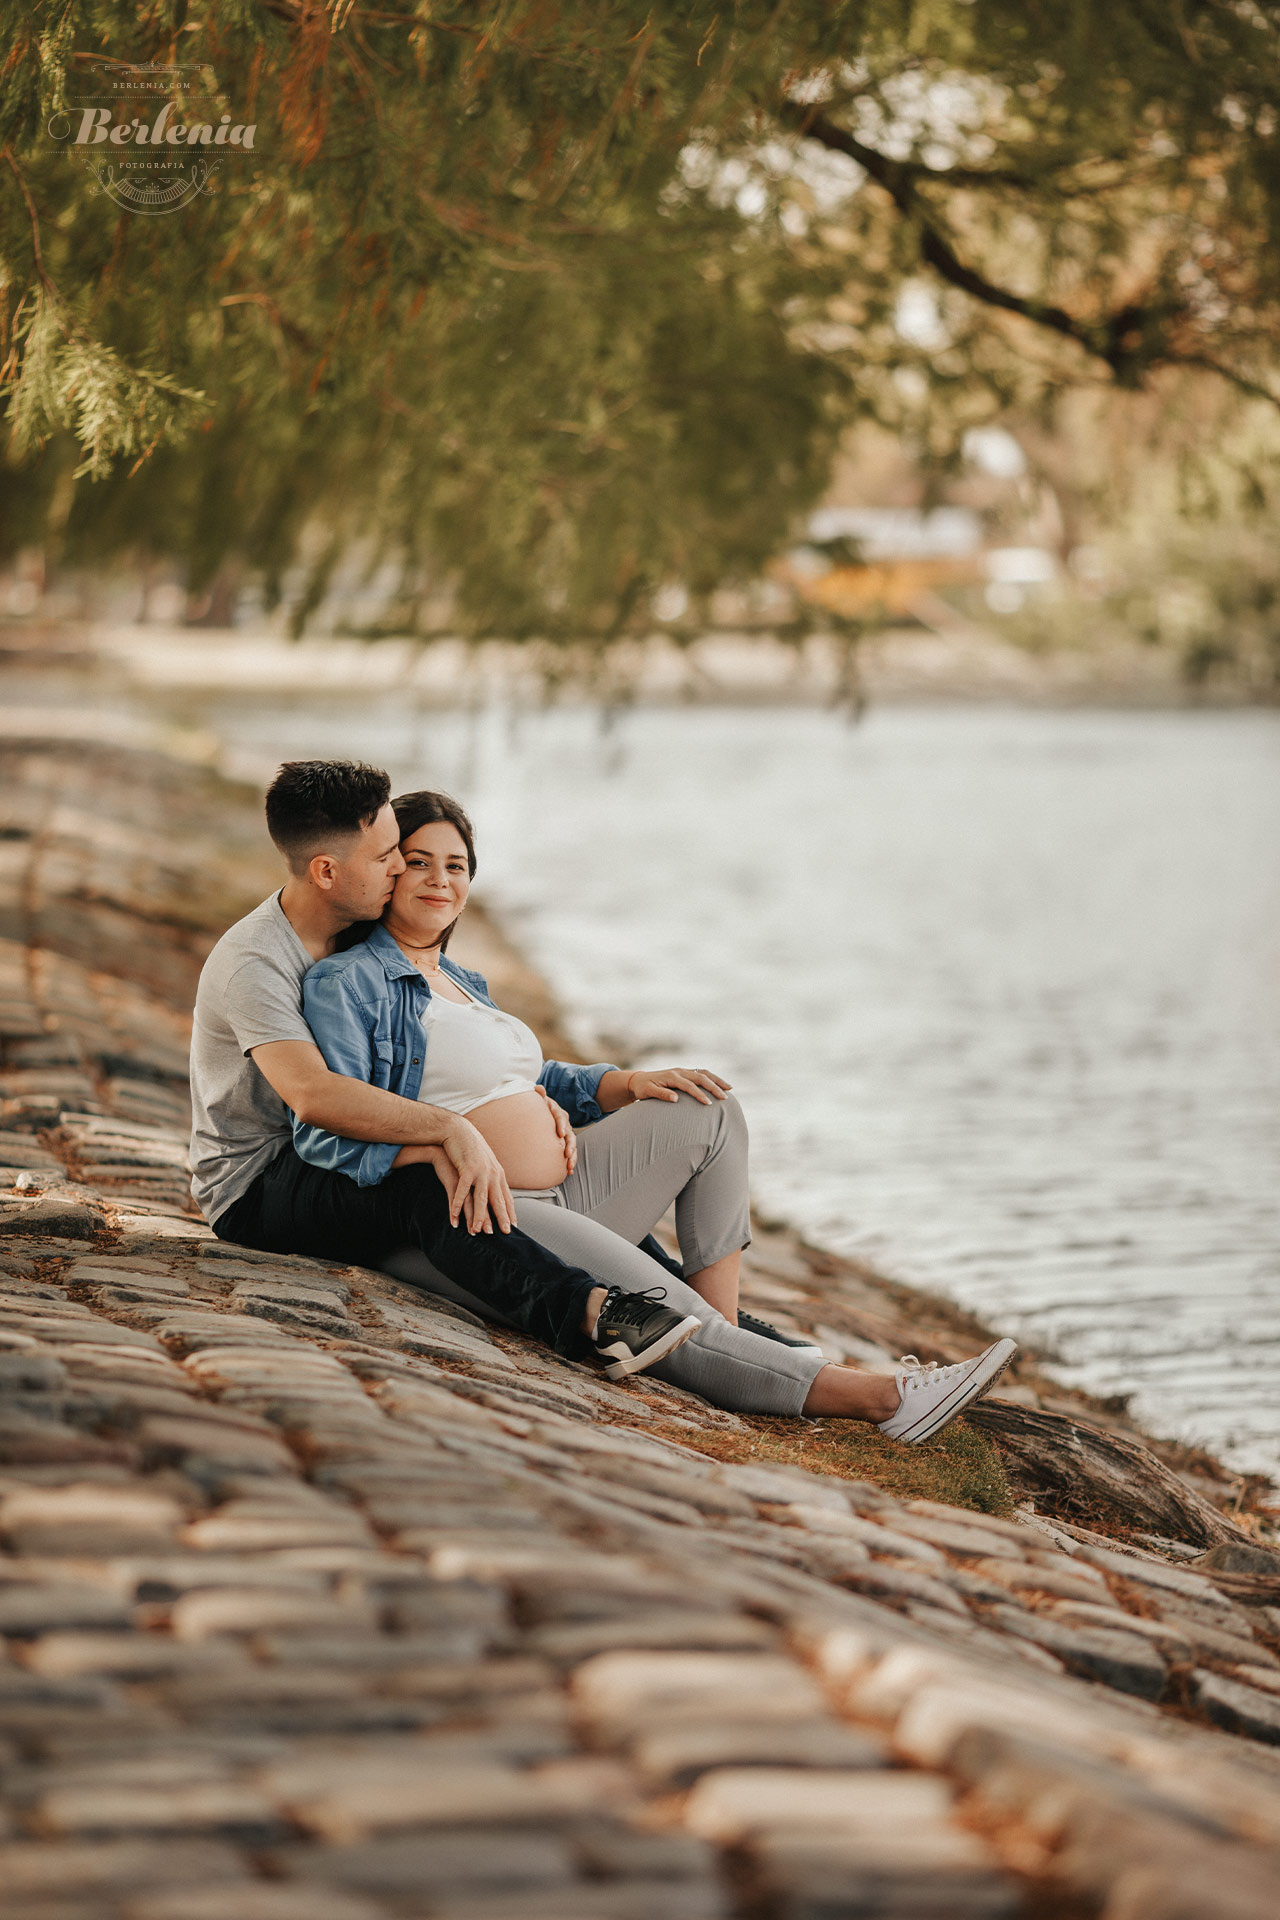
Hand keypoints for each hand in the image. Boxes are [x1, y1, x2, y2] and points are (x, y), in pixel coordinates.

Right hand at [435, 1116, 516, 1233]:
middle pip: (497, 1199)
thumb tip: (495, 1188)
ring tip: (478, 1231)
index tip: (513, 1225)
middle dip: (501, 1217)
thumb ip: (491, 1176)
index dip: (509, 1211)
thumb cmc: (470, 1148)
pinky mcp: (466, 1168)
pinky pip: (461, 1190)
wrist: (458, 1130)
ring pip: (481, 1198)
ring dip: (479, 1216)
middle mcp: (492, 1173)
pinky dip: (457, 1204)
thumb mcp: (484, 1162)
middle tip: (505, 1233)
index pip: (506, 1196)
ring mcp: (480, 1171)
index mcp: (497, 1173)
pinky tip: (454, 1216)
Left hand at [536, 1085, 577, 1175]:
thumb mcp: (539, 1099)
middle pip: (570, 1134)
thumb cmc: (540, 1106)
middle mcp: (564, 1124)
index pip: (561, 1117)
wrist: (543, 1111)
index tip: (560, 1134)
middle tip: (567, 1154)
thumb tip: (538, 1088)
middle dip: (570, 1145)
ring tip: (569, 1166)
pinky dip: (570, 1161)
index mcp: (558, 1112)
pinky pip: (569, 1152)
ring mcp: (566, 1134)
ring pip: (572, 1145)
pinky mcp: (564, 1142)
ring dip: (572, 1156)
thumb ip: (539, 1094)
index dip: (561, 1125)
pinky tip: (569, 1171)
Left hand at [626, 1067, 731, 1105]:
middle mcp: (679, 1071)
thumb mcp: (648, 1092)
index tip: (709, 1104)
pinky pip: (702, 1074)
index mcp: (672, 1076)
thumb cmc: (643, 1088)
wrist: (639, 1080)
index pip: (689, 1085)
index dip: (700, 1094)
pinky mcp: (685, 1073)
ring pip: (704, 1073)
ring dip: (717, 1080)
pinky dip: (713, 1078)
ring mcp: (683, 1071)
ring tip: (729, 1089)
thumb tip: (676, 1099)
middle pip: (701, 1077)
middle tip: (725, 1098)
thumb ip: (661, 1094)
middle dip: (714, 1087)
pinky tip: (721, 1085)